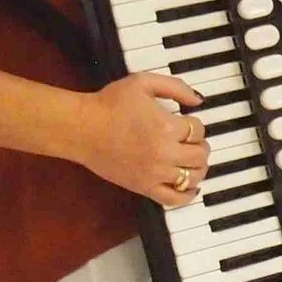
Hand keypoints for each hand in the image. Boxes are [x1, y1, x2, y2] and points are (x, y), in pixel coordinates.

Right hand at [78, 73, 206, 206]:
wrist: (81, 128)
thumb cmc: (109, 103)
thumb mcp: (143, 82)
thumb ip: (175, 87)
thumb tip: (198, 100)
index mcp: (167, 127)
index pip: (199, 130)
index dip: (195, 124)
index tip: (184, 122)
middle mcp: (165, 153)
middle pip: (200, 155)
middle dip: (199, 145)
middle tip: (190, 140)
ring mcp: (155, 173)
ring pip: (193, 177)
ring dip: (197, 167)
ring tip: (190, 159)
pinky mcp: (144, 187)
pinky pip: (175, 199)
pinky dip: (188, 195)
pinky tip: (190, 187)